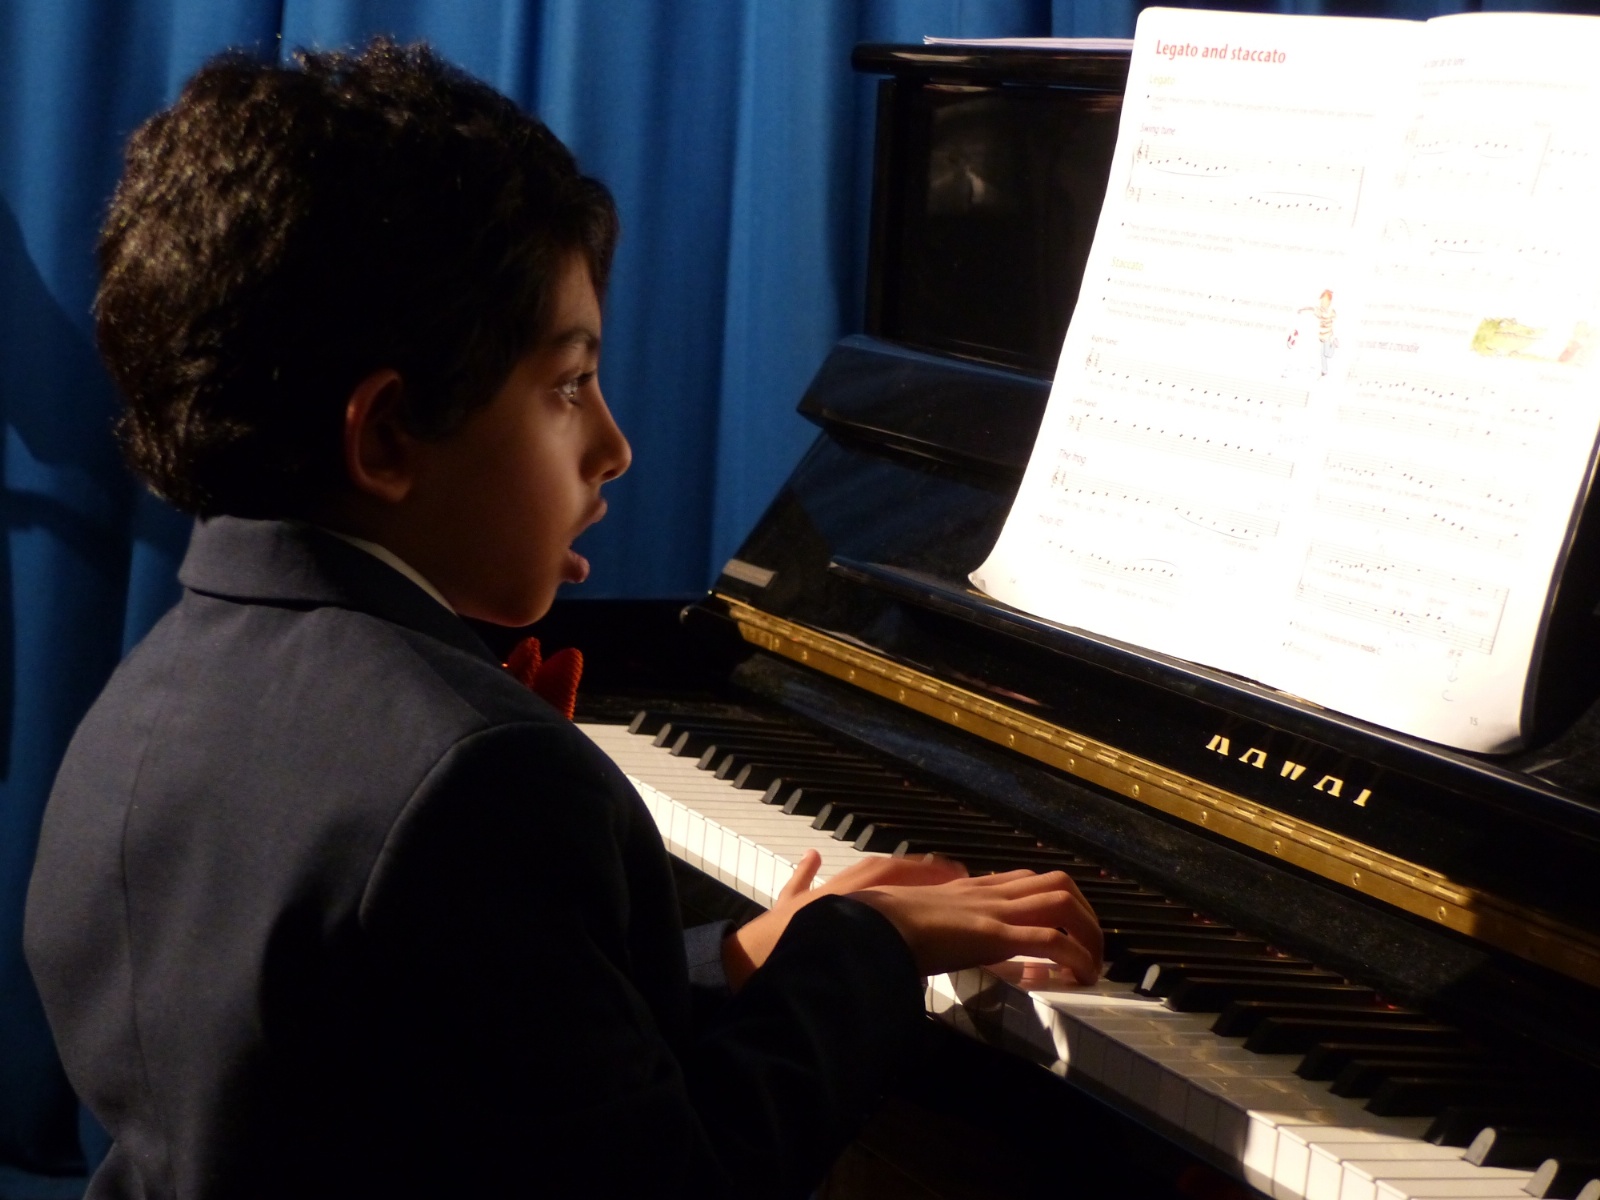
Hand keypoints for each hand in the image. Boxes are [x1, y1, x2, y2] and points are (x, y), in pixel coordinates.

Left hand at [721, 851, 966, 989]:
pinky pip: (798, 883)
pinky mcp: (784, 909)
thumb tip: (920, 998)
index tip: (964, 880)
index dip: (936, 880)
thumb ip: (887, 989)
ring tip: (906, 864)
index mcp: (860, 911)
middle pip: (885, 872)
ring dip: (879, 870)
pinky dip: (806, 870)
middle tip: (948, 871)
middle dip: (918, 870)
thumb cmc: (795, 975)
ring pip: (852, 875)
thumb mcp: (853, 981)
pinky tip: (812, 855)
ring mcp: (811, 899)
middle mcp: (839, 896)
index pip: (906, 884)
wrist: (742, 972)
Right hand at [850, 868, 1101, 983]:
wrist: (867, 926)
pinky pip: (1050, 940)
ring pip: (1062, 902)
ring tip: (1091, 968)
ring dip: (1089, 934)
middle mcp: (986, 893)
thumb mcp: (907, 920)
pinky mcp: (993, 934)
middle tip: (1089, 950)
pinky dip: (1076, 958)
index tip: (1062, 931)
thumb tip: (927, 939)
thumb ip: (924, 924)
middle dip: (1085, 914)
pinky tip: (1079, 978)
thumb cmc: (878, 925)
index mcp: (968, 891)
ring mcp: (992, 911)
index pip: (1024, 881)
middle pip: (1056, 882)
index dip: (1052, 902)